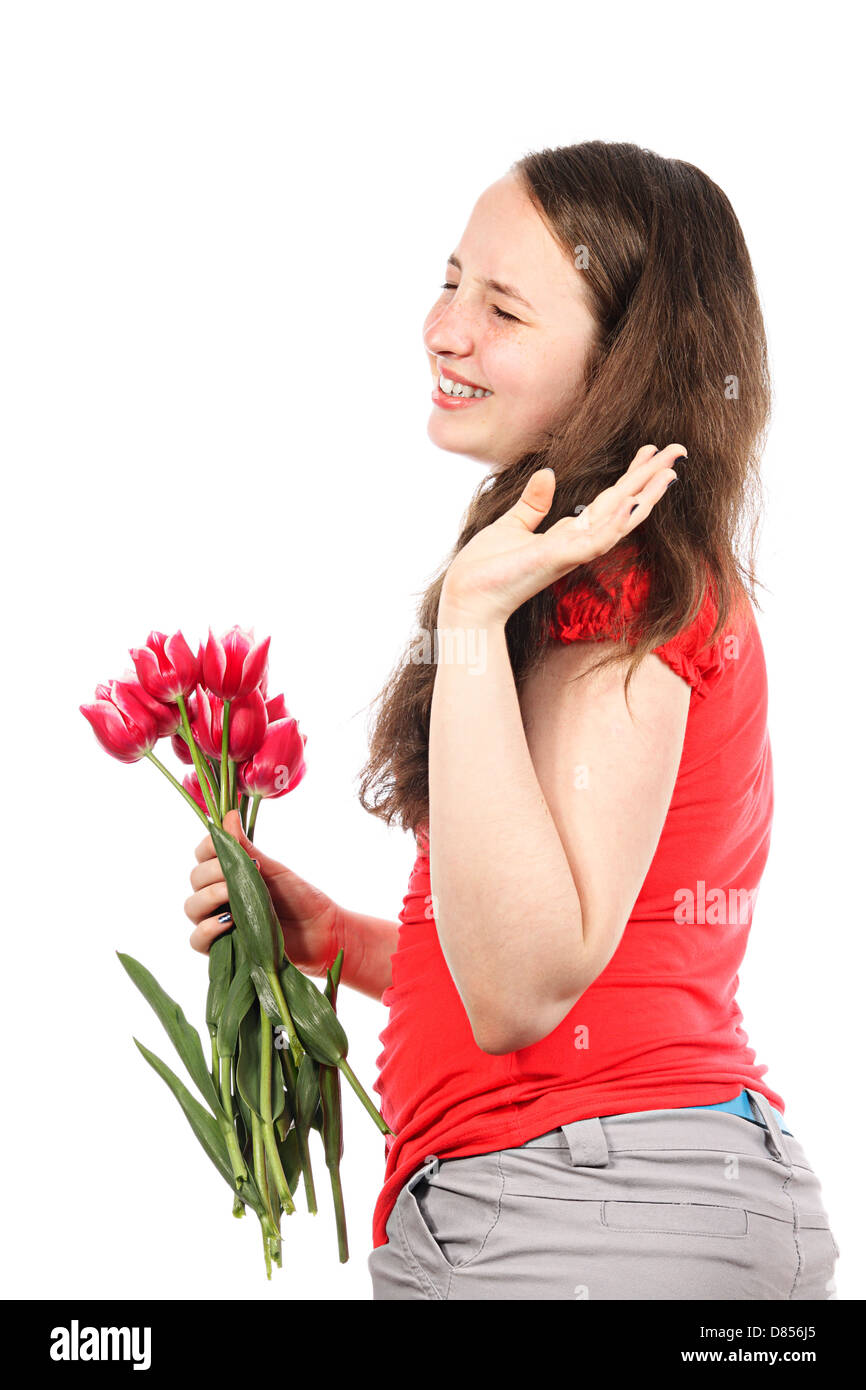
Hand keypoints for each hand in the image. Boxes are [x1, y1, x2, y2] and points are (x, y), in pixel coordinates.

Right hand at [184, 809, 341, 977]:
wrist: (322, 932)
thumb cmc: (300, 898)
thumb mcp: (273, 869)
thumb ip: (245, 848)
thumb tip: (228, 815)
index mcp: (230, 873)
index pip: (202, 855)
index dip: (208, 847)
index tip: (227, 845)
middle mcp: (219, 896)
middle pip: (195, 878)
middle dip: (212, 871)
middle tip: (241, 872)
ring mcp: (219, 922)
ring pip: (191, 907)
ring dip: (208, 896)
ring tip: (232, 894)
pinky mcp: (223, 948)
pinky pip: (197, 940)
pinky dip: (207, 929)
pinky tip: (228, 922)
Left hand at [439, 444, 684, 625]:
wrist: (467, 598)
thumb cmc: (485, 569)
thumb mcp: (511, 525)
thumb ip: (533, 502)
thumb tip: (547, 472)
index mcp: (567, 534)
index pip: (608, 500)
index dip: (630, 475)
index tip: (649, 450)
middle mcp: (577, 543)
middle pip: (623, 504)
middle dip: (650, 478)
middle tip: (678, 450)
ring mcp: (572, 552)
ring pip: (619, 522)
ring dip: (646, 498)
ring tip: (670, 473)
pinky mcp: (559, 559)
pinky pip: (596, 541)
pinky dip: (617, 522)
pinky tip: (633, 501)